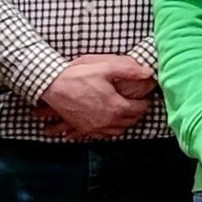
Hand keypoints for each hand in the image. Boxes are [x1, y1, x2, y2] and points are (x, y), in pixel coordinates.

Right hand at [37, 56, 153, 139]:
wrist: (52, 87)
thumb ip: (129, 70)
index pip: (140, 109)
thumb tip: (148, 73)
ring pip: (118, 130)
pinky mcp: (84, 129)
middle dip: (136, 112)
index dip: (145, 101)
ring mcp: (95, 128)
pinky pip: (103, 134)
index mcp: (116, 107)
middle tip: (136, 101)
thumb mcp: (106, 67)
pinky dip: (109, 128)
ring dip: (124, 122)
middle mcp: (107, 122)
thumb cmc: (78, 76)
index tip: (144, 95)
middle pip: (131, 121)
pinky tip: (108, 120)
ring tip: (124, 110)